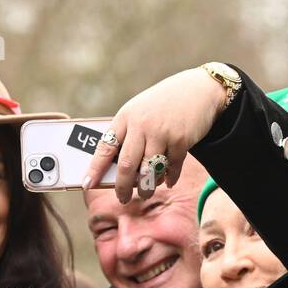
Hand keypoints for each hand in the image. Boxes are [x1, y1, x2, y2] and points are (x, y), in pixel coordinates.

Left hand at [82, 67, 227, 203]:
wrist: (199, 88)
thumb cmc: (163, 104)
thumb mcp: (139, 111)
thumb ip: (128, 135)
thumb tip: (121, 170)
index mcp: (126, 117)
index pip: (105, 147)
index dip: (95, 169)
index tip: (87, 184)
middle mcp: (141, 125)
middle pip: (126, 166)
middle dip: (122, 187)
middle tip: (122, 199)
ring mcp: (162, 133)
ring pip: (149, 171)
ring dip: (146, 187)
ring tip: (145, 192)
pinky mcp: (181, 140)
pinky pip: (171, 168)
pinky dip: (169, 179)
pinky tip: (167, 181)